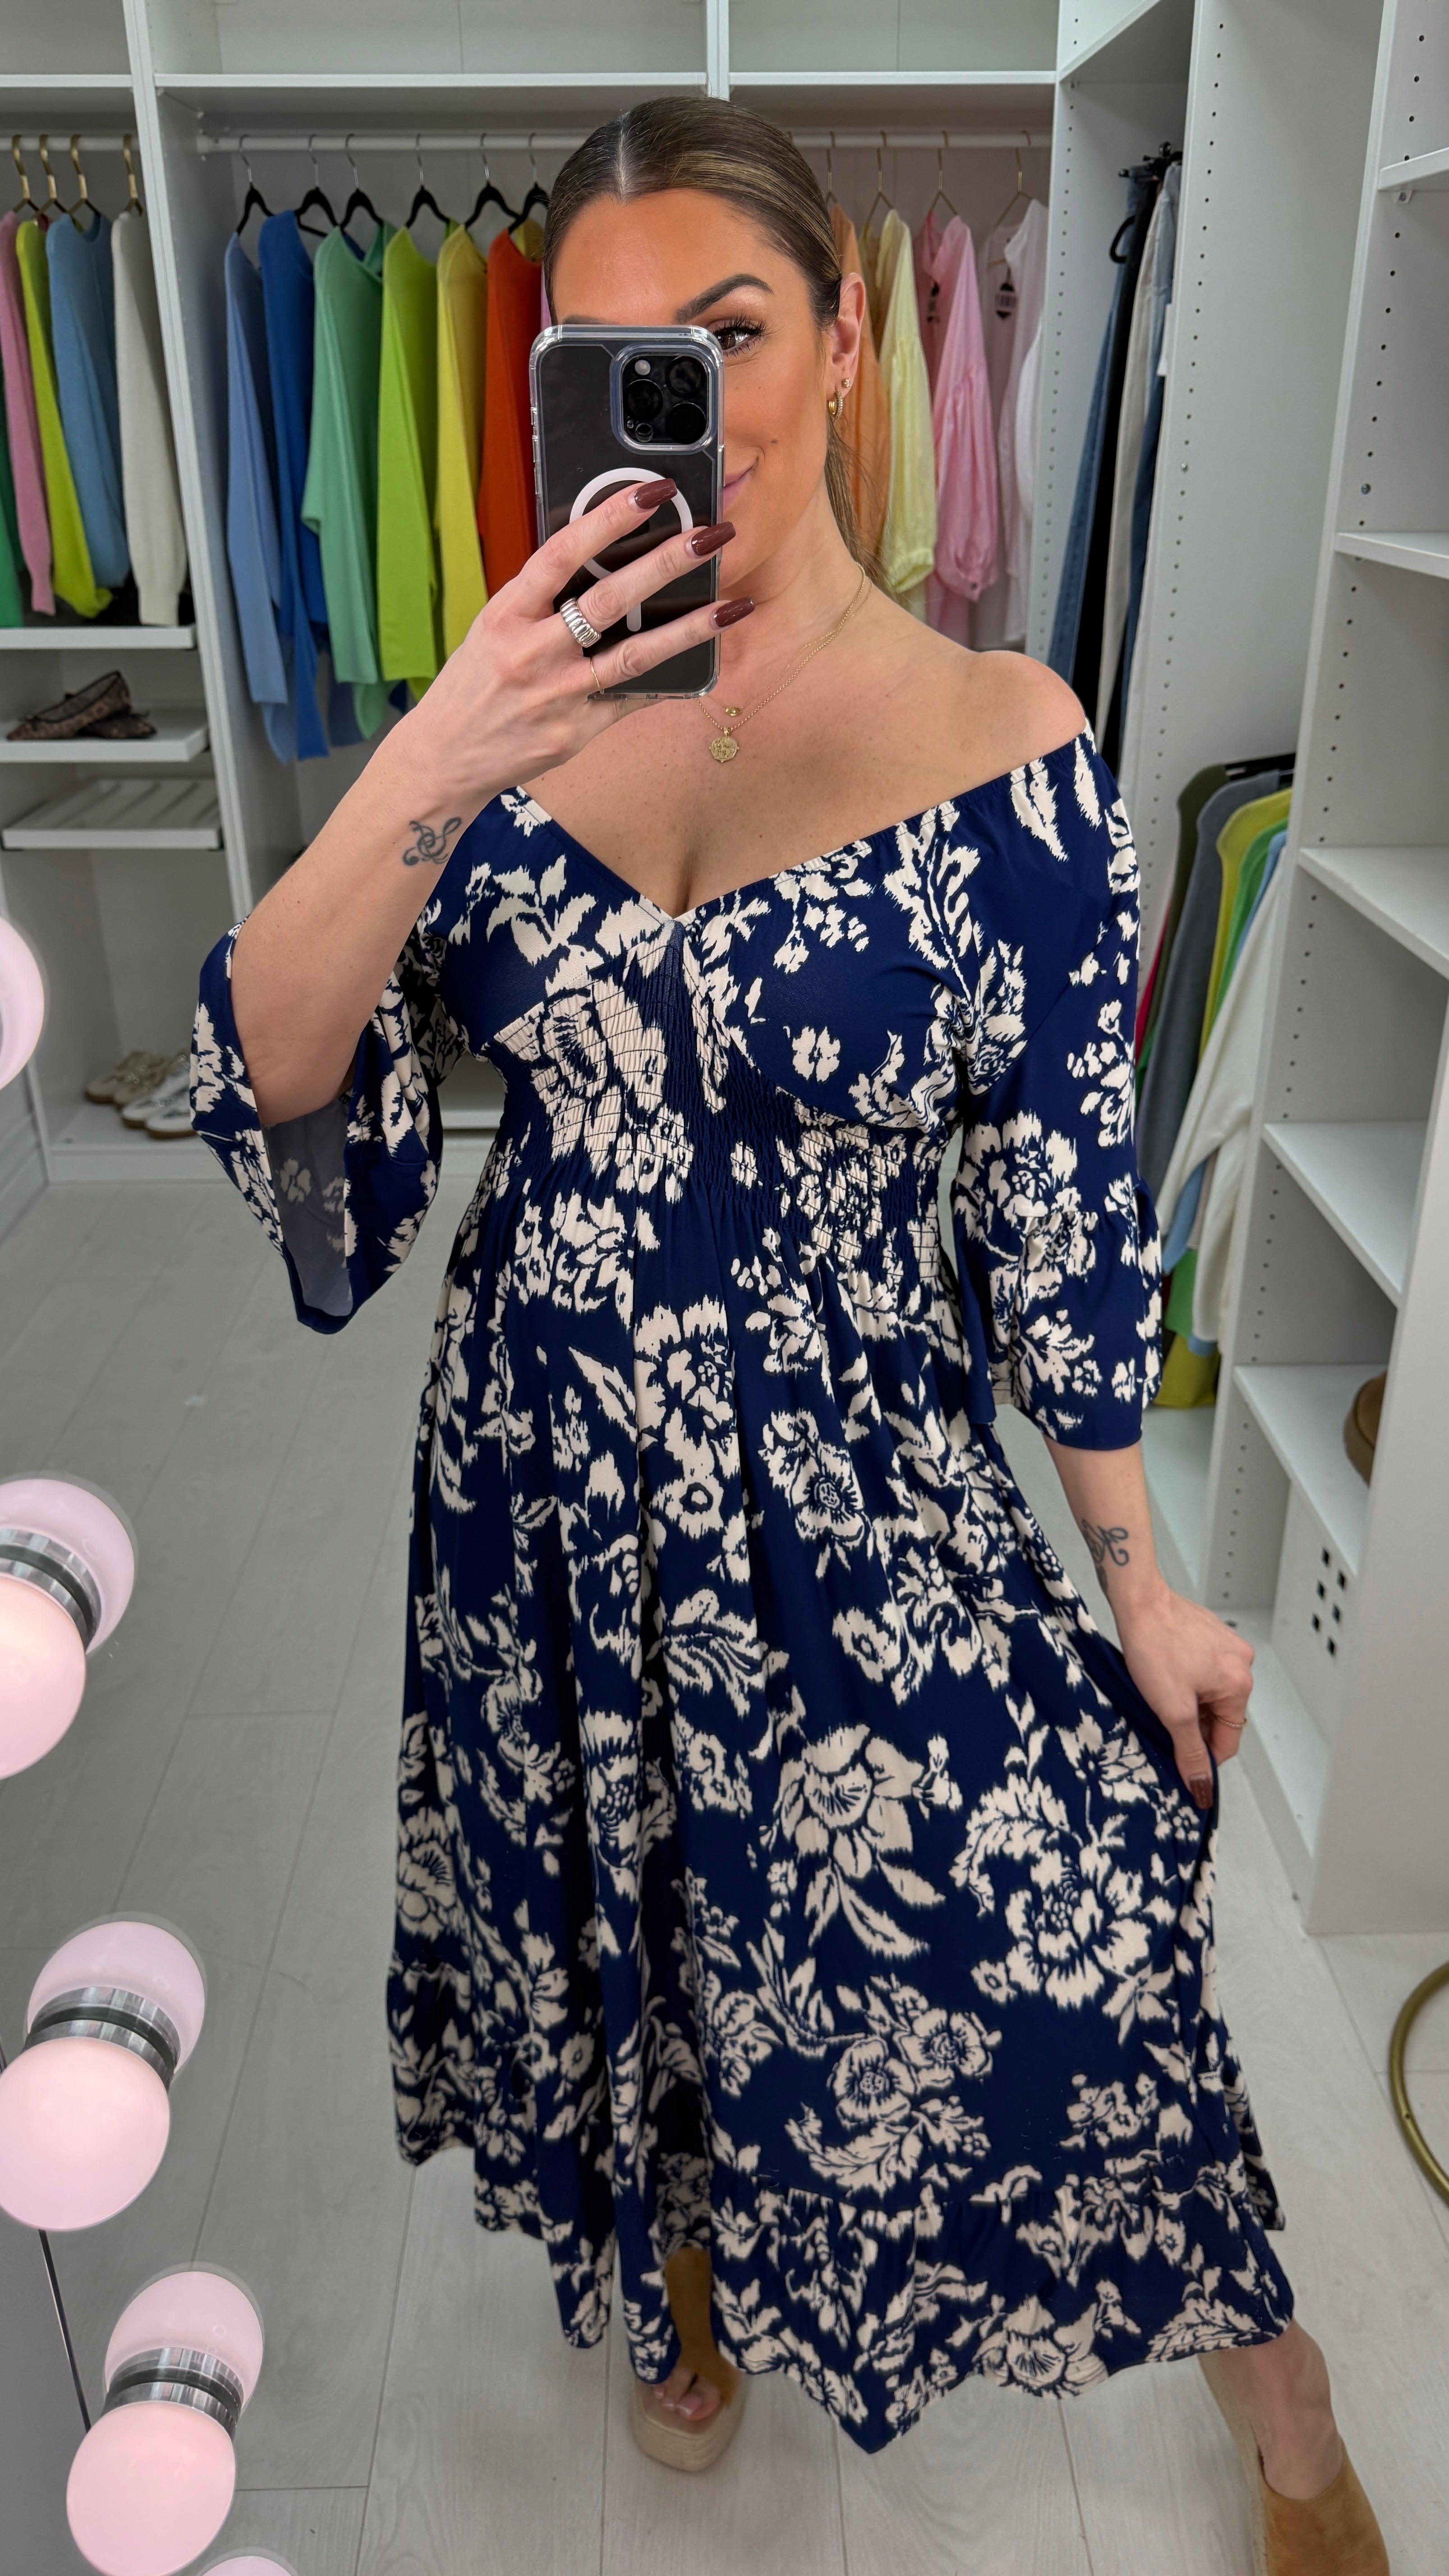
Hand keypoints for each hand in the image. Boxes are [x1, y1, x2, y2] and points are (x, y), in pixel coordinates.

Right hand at [397, 478, 747, 812]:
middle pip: (608, 599)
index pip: (562, 554)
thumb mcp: (494, 628)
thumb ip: (540, 598)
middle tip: (711, 536)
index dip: (609, 518)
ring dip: (689, 628)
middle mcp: (532, 652)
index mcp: (507, 614)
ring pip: (635, 655)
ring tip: (731, 605)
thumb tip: (599, 557)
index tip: (652, 492)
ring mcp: (558, 695)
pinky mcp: (576, 731)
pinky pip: (632, 699)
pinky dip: (668, 679)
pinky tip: (704, 660)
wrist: (446, 757)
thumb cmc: (474, 684)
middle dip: (665, 563)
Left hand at [1114, 1583, 1253, 1809]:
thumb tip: (1202, 1785)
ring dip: (1187, 1702)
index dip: (1203, 1757)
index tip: (1183, 1765)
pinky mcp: (1209, 1636)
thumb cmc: (1154, 1645)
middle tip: (1162, 1718)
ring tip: (1160, 1691)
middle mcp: (1240, 1663)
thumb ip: (1190, 1750)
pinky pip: (1202, 1672)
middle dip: (1192, 1724)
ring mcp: (1226, 1647)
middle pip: (1219, 1717)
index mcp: (1240, 1684)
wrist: (1138, 1601)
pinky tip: (1163, 1674)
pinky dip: (1185, 1681)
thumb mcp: (1172, 1710)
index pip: (1228, 1741)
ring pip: (1208, 1694)